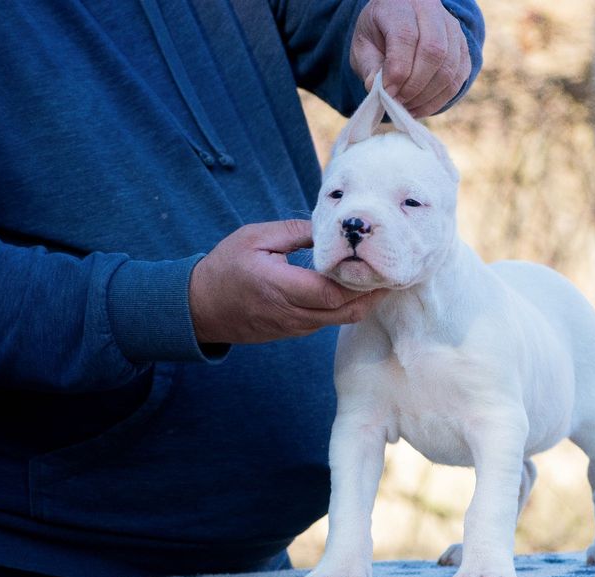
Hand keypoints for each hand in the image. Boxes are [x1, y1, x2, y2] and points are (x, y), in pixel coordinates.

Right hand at [189, 220, 385, 343]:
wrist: (199, 307)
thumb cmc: (225, 267)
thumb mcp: (255, 237)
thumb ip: (295, 232)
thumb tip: (331, 228)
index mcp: (279, 287)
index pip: (330, 292)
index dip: (359, 282)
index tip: (380, 265)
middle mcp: (290, 313)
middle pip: (343, 311)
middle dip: (371, 295)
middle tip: (394, 275)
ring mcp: (292, 327)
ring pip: (338, 320)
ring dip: (361, 303)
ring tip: (382, 280)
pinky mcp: (293, 332)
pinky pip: (326, 321)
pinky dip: (345, 308)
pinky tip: (356, 290)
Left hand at [351, 0, 470, 117]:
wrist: (400, 20)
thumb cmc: (378, 34)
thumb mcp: (363, 45)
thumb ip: (369, 66)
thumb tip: (379, 91)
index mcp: (400, 6)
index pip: (406, 37)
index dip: (398, 71)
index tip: (388, 93)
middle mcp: (431, 11)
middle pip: (434, 51)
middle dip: (415, 85)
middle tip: (399, 102)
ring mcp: (452, 28)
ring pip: (450, 66)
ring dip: (429, 95)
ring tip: (408, 107)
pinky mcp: (462, 47)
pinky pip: (459, 77)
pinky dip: (441, 98)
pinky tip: (422, 106)